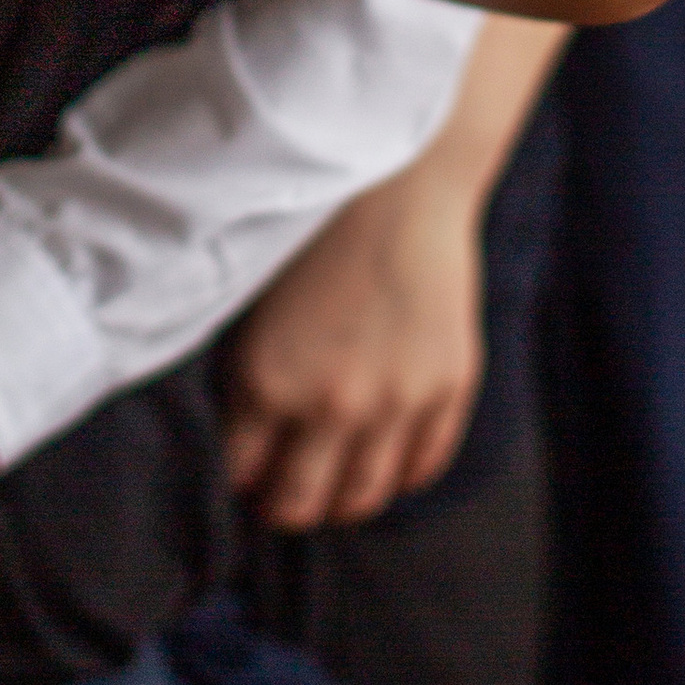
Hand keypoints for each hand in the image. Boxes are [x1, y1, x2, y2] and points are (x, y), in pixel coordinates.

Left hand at [225, 162, 486, 528]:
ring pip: (364, 496)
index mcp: (267, 378)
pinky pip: (423, 464)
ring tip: (331, 485)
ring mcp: (396, 401)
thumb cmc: (313, 225)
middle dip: (282, 506)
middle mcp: (331, 404)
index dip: (236, 479)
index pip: (239, 472)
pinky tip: (384, 460)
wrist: (399, 178)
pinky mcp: (448, 386)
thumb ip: (247, 373)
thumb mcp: (254, 300)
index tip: (239, 475)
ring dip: (341, 501)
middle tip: (278, 497)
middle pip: (299, 504)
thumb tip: (240, 435)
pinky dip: (401, 474)